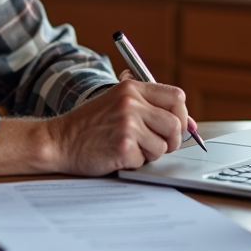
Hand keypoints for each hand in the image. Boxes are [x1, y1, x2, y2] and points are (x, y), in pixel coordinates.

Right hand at [0, 71, 191, 177]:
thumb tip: (190, 124)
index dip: (182, 115)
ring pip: (163, 146)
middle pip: (175, 124)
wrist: (59, 140)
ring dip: (150, 154)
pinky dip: (134, 162)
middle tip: (156, 145)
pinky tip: (117, 155)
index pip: (177, 97)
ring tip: (129, 148)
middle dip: (171, 140)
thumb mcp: (118, 103)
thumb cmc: (90, 125)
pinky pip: (145, 160)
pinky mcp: (123, 146)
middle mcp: (131, 102)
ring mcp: (127, 124)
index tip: (176, 127)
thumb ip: (150, 108)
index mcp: (132, 88)